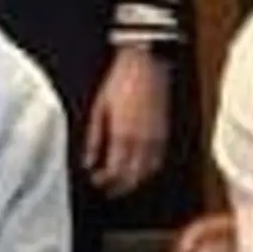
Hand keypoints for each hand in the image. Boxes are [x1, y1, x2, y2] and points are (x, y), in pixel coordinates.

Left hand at [85, 47, 171, 194]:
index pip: (115, 172)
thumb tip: (88, 162)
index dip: (105, 182)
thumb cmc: (120, 82)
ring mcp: (156, 137)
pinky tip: (139, 167)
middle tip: (107, 188)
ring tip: (122, 182)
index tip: (95, 181)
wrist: (146, 63)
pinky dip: (148, 169)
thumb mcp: (99, 109)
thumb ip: (94, 139)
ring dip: (135, 181)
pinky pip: (158, 159)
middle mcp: (142, 140)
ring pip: (148, 172)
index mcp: (123, 135)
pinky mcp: (164, 131)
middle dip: (119, 187)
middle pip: (133, 177)